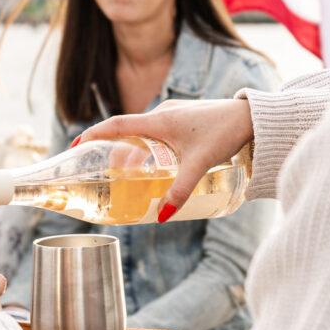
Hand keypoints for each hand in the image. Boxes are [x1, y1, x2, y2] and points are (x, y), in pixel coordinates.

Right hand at [76, 99, 253, 219]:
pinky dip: (148, 145)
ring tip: (126, 170)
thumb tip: (162, 215)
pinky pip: (156, 131)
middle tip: (100, 167)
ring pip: (143, 132)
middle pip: (126, 131)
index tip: (76, 145)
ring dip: (131, 148)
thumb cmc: (226, 132)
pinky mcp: (184, 117)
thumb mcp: (201, 164)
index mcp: (159, 120)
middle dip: (110, 148)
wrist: (253, 116)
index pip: (116, 125)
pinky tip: (156, 162)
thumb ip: (180, 189)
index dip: (94, 135)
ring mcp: (173, 114)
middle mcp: (162, 114)